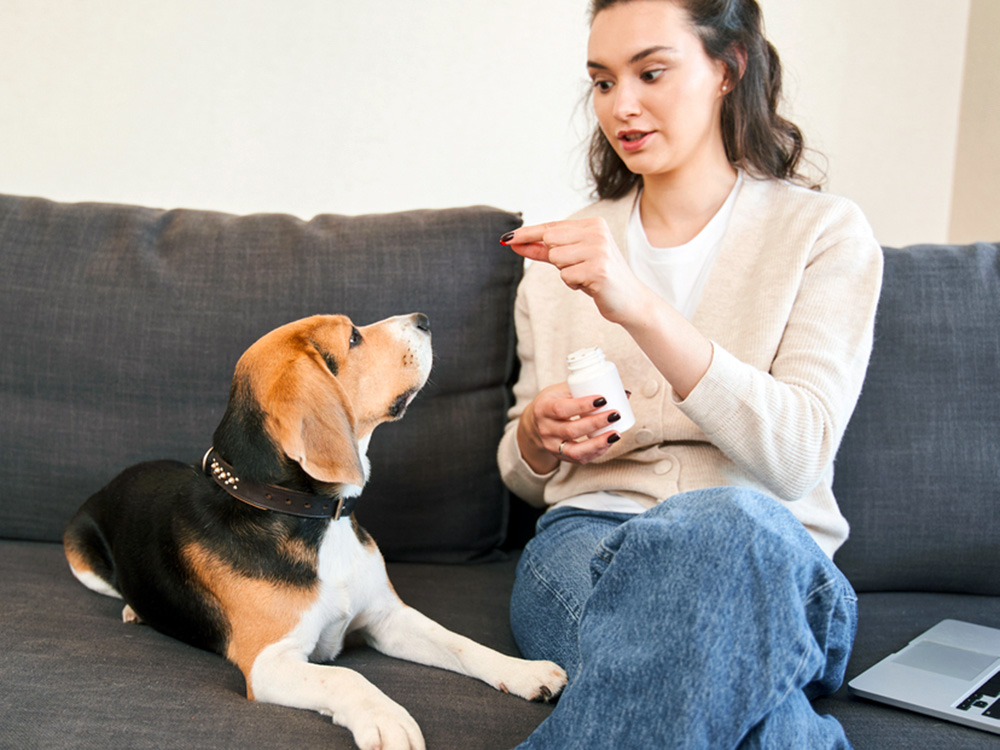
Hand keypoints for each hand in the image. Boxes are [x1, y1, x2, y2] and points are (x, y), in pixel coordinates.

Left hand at [503, 218, 650, 325]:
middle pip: (550, 240)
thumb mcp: (572, 260)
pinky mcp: (599, 269)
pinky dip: (574, 284)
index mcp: (592, 225)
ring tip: (586, 276)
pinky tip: (591, 285)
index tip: (507, 239)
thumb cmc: (600, 278)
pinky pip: (566, 276)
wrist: (630, 300)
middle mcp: (597, 232)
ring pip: (556, 258)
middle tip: (577, 267)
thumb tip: (516, 244)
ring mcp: (599, 249)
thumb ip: (545, 250)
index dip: (528, 233)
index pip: (551, 226)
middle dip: (555, 258)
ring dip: (566, 273)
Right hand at [516, 382, 622, 473]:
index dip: (583, 405)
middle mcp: (545, 429)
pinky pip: (579, 458)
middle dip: (596, 423)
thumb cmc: (554, 402)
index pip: (562, 409)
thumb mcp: (561, 391)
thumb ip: (586, 389)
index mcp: (543, 408)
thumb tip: (624, 393)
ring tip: (616, 434)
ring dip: (598, 443)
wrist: (535, 424)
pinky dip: (596, 452)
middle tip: (615, 414)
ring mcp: (552, 445)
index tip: (603, 399)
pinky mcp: (560, 456)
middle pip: (571, 430)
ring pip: (575, 450)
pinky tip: (608, 443)